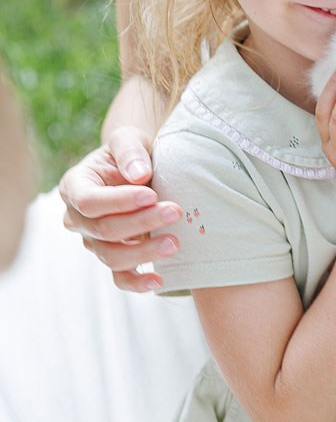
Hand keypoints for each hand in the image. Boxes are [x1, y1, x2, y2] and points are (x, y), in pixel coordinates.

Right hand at [59, 126, 181, 291]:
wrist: (139, 169)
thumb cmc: (130, 152)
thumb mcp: (128, 139)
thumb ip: (130, 151)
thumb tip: (139, 175)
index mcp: (75, 186)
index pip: (89, 201)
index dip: (119, 201)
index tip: (152, 194)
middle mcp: (78, 218)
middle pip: (104, 230)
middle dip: (142, 222)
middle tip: (175, 212)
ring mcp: (93, 241)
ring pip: (112, 256)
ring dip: (144, 251)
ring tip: (174, 242)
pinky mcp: (112, 256)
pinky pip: (119, 277)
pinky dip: (137, 282)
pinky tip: (159, 278)